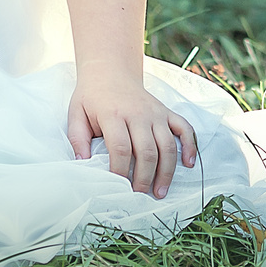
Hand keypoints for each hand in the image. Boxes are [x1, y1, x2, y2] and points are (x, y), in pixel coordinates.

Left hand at [65, 75, 198, 199]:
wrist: (111, 71)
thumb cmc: (92, 96)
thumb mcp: (76, 113)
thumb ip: (77, 138)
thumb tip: (82, 162)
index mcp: (114, 114)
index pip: (120, 148)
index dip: (120, 171)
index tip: (117, 187)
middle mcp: (139, 114)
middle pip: (147, 151)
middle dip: (144, 178)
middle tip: (139, 195)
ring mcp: (156, 113)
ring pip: (167, 145)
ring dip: (166, 171)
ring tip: (160, 192)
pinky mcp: (166, 112)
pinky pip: (184, 128)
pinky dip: (190, 146)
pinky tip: (189, 163)